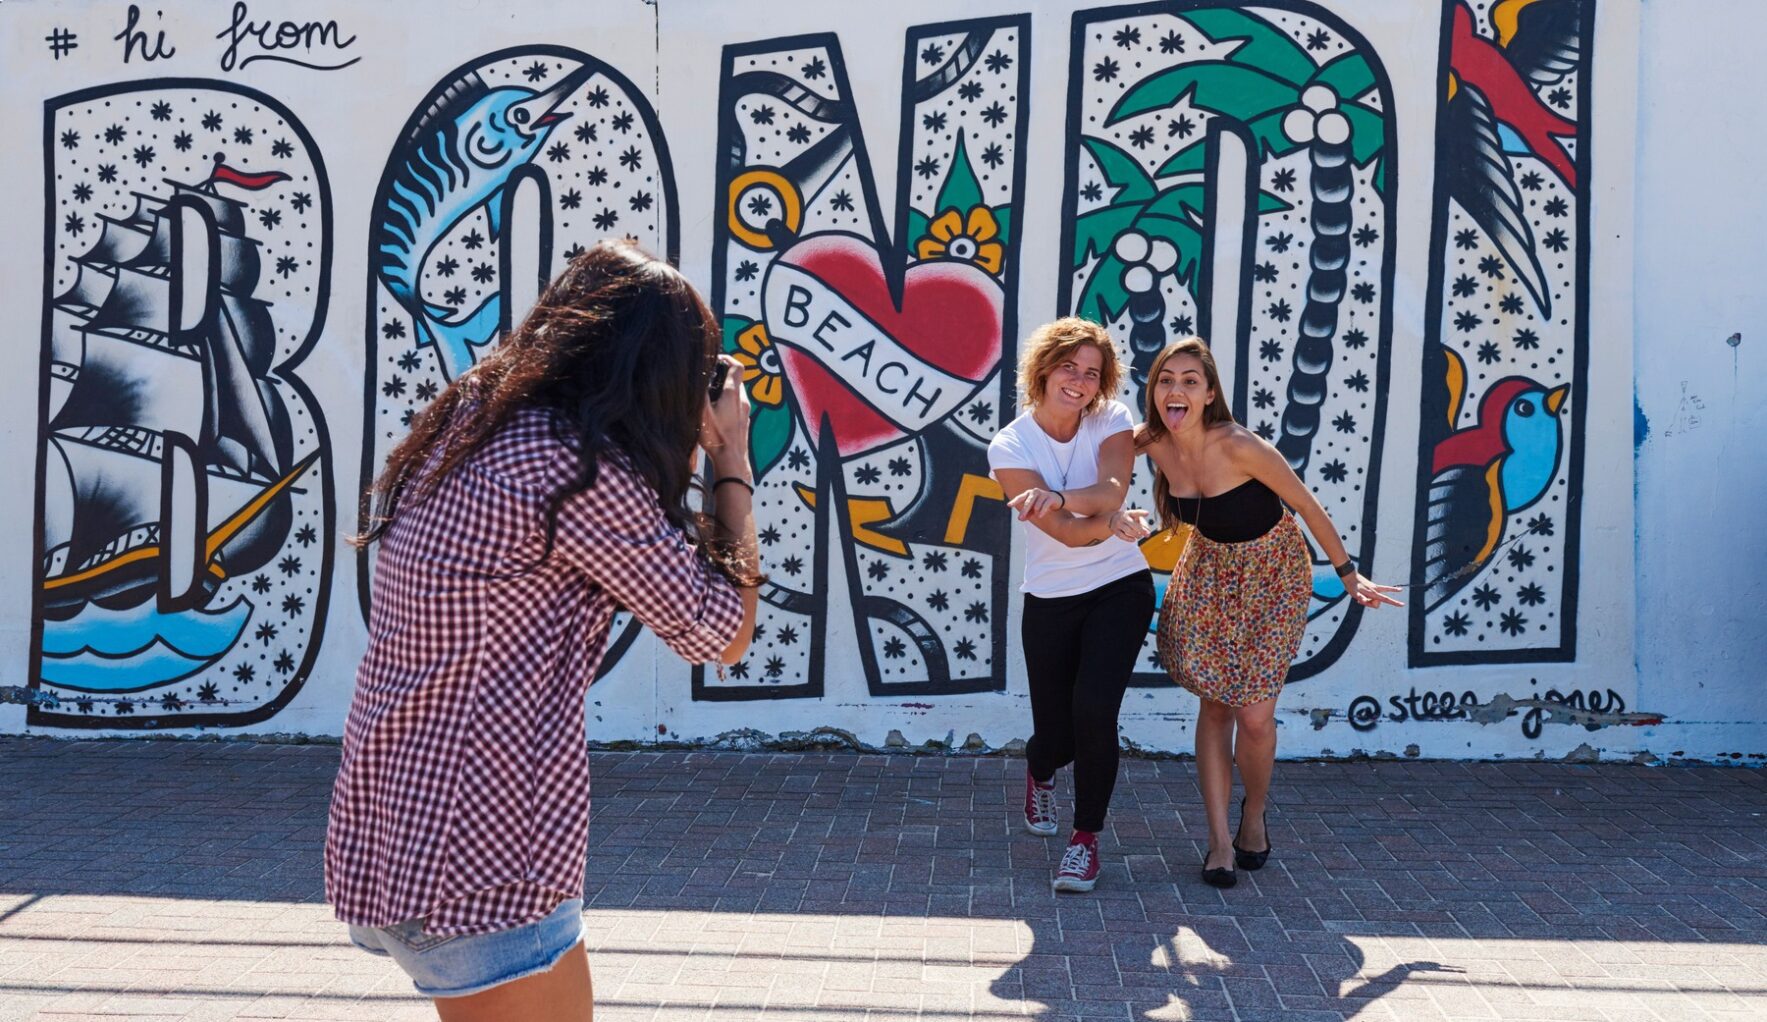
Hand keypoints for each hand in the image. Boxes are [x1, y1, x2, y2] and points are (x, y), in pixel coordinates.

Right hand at [700, 354, 750, 470]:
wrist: (732, 461)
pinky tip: (716, 415)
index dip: (727, 358)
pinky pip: (737, 406)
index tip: (717, 359)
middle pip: (736, 379)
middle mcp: (742, 400)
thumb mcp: (702, 413)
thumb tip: (697, 377)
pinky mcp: (744, 422)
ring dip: (724, 391)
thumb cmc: (716, 438)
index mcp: (732, 394)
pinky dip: (727, 404)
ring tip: (709, 399)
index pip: (737, 366)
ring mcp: (745, 412)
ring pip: (736, 393)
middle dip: (722, 376)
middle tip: (707, 380)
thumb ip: (700, 393)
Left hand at [1006, 487, 1063, 520]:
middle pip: (1028, 503)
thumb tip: (1020, 519)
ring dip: (1036, 512)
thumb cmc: (1041, 504)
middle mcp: (1034, 492)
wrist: (1056, 500)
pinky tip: (1039, 516)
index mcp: (1028, 493)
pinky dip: (1041, 512)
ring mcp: (1042, 494)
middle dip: (1024, 511)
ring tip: (1038, 514)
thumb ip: (1027, 514)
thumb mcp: (1033, 510)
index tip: (1008, 505)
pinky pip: (1044, 506)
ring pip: (1036, 506)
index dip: (1014, 502)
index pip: (1020, 498)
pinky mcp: (1050, 497)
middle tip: (1019, 519)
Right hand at [1108, 508, 1151, 541]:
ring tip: (1140, 536)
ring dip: (1136, 535)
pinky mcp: (1115, 531)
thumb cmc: (1129, 519)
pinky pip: (1122, 536)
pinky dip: (1129, 539)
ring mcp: (1118, 524)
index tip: (1147, 513)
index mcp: (1129, 513)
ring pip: (1128, 531)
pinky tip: (1134, 539)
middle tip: (1147, 534)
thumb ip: (1143, 525)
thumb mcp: (1135, 518)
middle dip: (1141, 529)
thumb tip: (1148, 534)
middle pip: (1132, 524)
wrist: (1113, 519)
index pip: (1136, 513)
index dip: (1141, 513)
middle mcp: (1123, 517)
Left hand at [1349, 572, 1403, 607]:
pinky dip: (1391, 590)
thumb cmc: (1352, 586)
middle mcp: (1376, 590)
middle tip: (1359, 600)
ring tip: (1360, 597)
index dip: (1394, 602)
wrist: (1350, 576)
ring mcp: (1375, 588)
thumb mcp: (1354, 594)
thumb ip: (1360, 598)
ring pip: (1376, 600)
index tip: (1402, 604)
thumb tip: (1364, 601)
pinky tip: (1400, 590)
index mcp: (1373, 593)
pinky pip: (1382, 590)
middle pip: (1377, 603)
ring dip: (1368, 601)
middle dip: (1370, 605)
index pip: (1386, 599)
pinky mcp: (1374, 587)